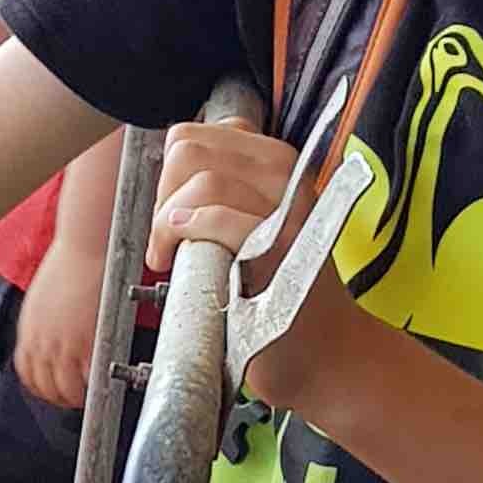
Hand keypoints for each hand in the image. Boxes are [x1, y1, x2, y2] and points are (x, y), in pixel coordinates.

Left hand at [10, 227, 106, 408]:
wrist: (85, 244)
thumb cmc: (71, 262)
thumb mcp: (45, 297)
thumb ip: (46, 321)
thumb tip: (55, 333)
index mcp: (28, 328)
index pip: (27, 372)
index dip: (41, 385)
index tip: (53, 388)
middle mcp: (40, 339)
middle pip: (43, 385)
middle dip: (58, 396)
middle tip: (74, 398)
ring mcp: (62, 342)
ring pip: (64, 387)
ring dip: (76, 397)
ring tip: (89, 396)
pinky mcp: (84, 339)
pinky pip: (86, 376)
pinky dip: (92, 385)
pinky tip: (100, 382)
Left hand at [151, 121, 372, 418]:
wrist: (320, 347)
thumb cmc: (276, 290)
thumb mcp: (255, 220)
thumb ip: (220, 187)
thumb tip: (168, 172)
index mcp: (275, 160)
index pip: (195, 135)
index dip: (167, 175)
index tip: (170, 213)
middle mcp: (285, 174)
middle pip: (188, 150)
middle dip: (162, 194)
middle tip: (166, 236)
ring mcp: (285, 207)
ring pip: (200, 181)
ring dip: (166, 222)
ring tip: (167, 255)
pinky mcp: (279, 244)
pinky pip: (218, 217)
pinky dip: (187, 234)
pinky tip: (176, 259)